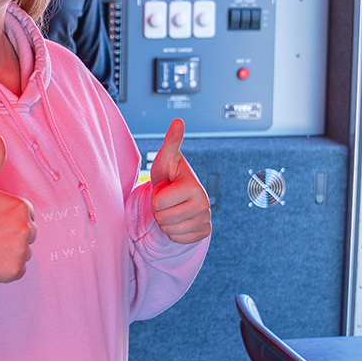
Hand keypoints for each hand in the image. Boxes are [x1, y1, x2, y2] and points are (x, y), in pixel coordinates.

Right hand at [0, 134, 35, 282]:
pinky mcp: (15, 272)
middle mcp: (27, 230)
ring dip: (10, 248)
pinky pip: (18, 267)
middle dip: (11, 231)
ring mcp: (21, 253)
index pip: (24, 211)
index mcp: (21, 207)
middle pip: (28, 230)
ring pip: (23, 249)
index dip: (6, 214)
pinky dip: (6, 266)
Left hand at [150, 119, 210, 244]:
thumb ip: (171, 142)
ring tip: (172, 208)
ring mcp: (206, 220)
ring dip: (165, 221)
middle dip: (159, 210)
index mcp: (195, 187)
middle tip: (167, 200)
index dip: (155, 196)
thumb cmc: (169, 177)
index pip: (158, 203)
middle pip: (162, 219)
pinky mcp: (204, 233)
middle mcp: (204, 205)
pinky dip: (174, 232)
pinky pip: (177, 240)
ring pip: (168, 231)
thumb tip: (178, 121)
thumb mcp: (166, 160)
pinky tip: (179, 219)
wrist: (179, 196)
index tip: (165, 188)